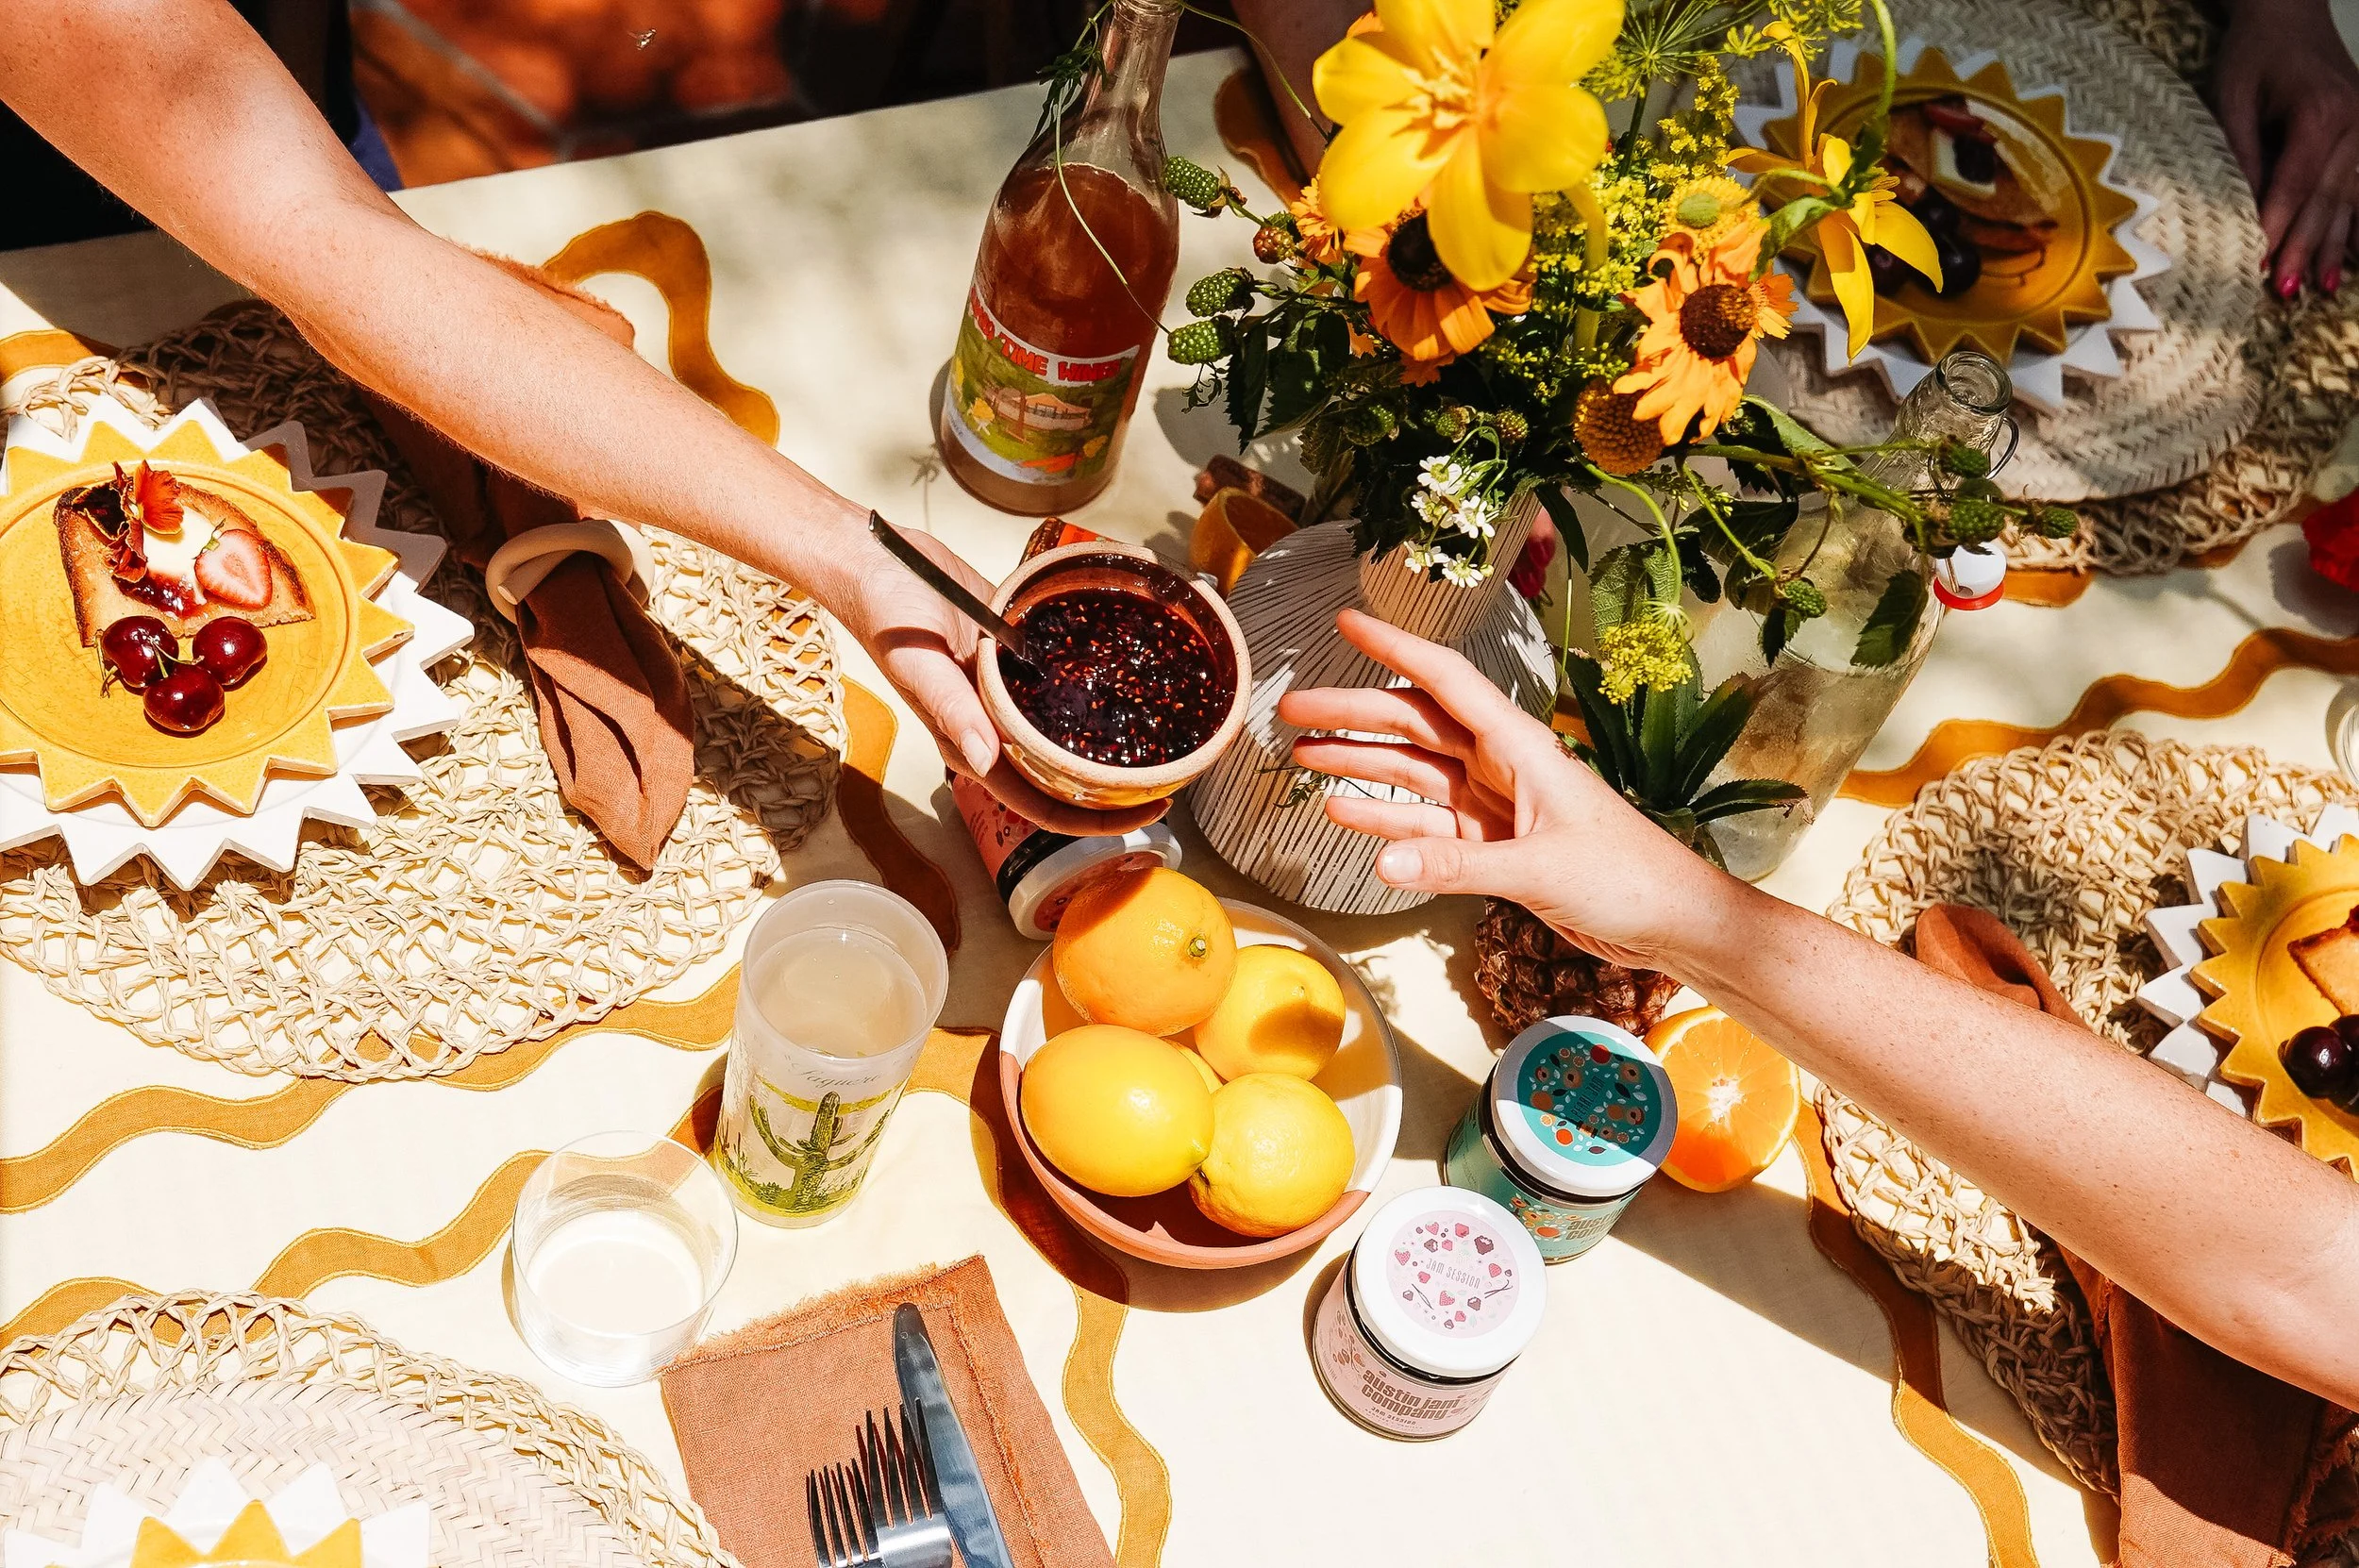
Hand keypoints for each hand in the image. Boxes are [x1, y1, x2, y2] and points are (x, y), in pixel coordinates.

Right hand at [829, 524, 1167, 836]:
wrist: (875, 557)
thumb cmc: (886, 615)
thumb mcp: (918, 665)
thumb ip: (953, 712)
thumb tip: (983, 762)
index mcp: (973, 741)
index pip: (1040, 802)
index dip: (1092, 817)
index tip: (1144, 811)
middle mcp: (996, 722)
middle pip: (1063, 770)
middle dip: (1114, 782)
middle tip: (1171, 772)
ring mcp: (1010, 686)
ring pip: (1068, 719)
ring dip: (1112, 725)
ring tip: (1166, 722)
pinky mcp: (1017, 647)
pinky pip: (1063, 666)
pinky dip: (1097, 663)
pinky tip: (1135, 650)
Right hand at [1275, 609, 1726, 970]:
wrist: (1669, 922)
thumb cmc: (1628, 877)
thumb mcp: (1540, 868)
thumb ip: (1456, 867)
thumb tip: (1382, 864)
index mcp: (1521, 748)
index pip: (1447, 681)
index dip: (1396, 647)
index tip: (1348, 620)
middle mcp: (1502, 766)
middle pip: (1416, 725)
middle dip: (1353, 713)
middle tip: (1291, 709)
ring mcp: (1494, 806)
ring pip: (1413, 773)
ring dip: (1361, 764)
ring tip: (1303, 756)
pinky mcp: (1492, 846)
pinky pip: (1426, 825)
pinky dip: (1386, 820)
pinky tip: (1344, 813)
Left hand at [2212, 0, 2358, 293]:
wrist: (2290, 18)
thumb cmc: (2252, 56)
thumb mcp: (2230, 99)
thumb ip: (2239, 153)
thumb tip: (2239, 210)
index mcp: (2320, 113)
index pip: (2296, 184)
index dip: (2278, 228)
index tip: (2259, 266)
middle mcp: (2355, 121)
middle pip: (2328, 197)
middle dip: (2306, 247)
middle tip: (2286, 290)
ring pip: (2352, 197)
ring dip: (2337, 245)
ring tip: (2323, 287)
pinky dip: (2357, 223)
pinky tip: (2355, 257)